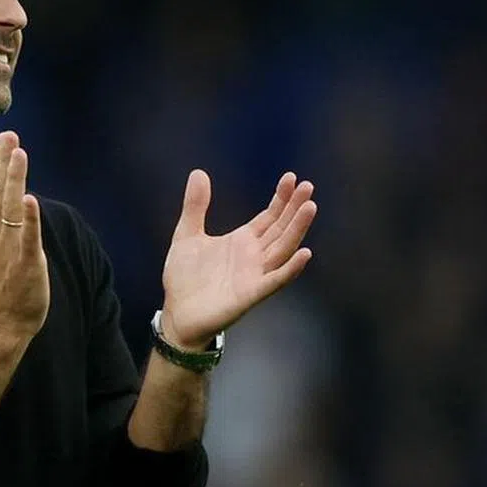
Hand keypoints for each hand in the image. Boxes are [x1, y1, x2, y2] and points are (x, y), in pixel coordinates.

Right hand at [0, 131, 49, 337]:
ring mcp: (8, 248)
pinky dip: (28, 219)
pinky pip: (26, 238)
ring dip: (14, 181)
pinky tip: (29, 198)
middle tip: (10, 135)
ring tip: (19, 154)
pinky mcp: (25, 262)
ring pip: (9, 209)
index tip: (3, 137)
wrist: (3, 318)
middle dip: (3, 163)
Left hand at [161, 170, 316, 349]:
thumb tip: (198, 172)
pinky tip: (304, 253)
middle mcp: (254, 257)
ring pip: (282, 249)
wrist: (176, 314)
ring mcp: (255, 275)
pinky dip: (290, 269)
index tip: (292, 178)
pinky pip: (275, 281)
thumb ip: (195, 206)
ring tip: (310, 208)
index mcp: (242, 241)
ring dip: (297, 230)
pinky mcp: (250, 294)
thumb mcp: (186, 234)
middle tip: (308, 186)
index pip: (269, 217)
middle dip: (294, 208)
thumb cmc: (184, 278)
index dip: (281, 199)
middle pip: (281, 229)